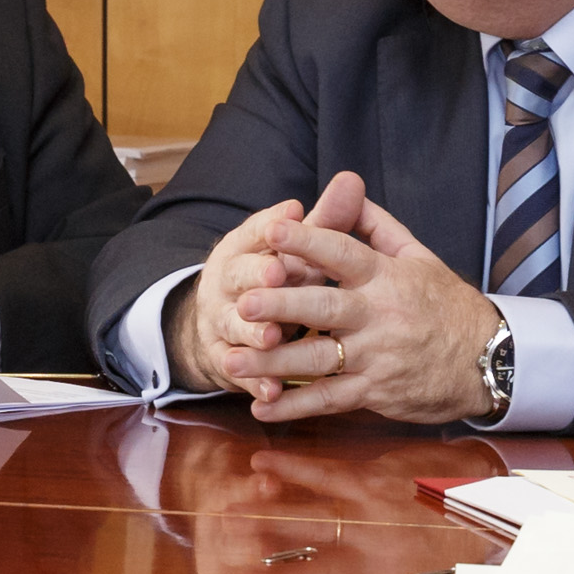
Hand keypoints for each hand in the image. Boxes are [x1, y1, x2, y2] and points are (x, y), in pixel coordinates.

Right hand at [164, 178, 353, 394]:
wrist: (228, 320)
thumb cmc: (277, 275)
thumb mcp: (297, 248)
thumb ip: (326, 219)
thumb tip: (352, 180)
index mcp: (244, 246)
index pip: (256, 230)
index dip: (273, 224)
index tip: (294, 213)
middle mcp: (226, 281)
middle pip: (239, 276)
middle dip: (258, 276)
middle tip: (278, 275)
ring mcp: (221, 322)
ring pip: (234, 326)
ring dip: (252, 332)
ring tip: (271, 337)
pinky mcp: (225, 360)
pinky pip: (239, 374)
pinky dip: (256, 383)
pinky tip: (272, 393)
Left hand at [233, 190, 507, 426]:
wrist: (488, 360)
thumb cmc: (446, 305)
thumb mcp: (420, 257)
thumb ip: (379, 226)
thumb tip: (348, 187)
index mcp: (386, 277)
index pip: (344, 252)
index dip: (308, 240)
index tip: (272, 230)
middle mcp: (378, 315)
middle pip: (324, 308)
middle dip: (281, 305)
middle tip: (243, 302)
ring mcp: (376, 356)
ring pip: (318, 358)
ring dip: (273, 361)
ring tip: (232, 359)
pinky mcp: (375, 391)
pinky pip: (329, 399)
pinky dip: (294, 405)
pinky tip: (262, 405)